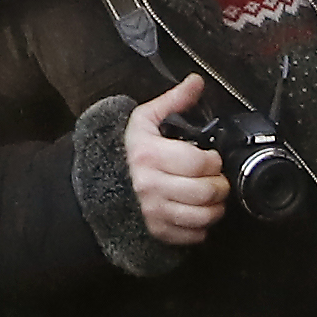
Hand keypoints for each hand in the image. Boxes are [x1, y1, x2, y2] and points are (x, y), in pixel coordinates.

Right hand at [123, 74, 225, 245]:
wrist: (96, 183)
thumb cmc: (125, 151)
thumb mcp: (144, 120)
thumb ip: (173, 100)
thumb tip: (196, 81)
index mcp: (149, 156)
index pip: (199, 163)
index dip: (214, 161)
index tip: (212, 159)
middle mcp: (150, 186)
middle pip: (205, 191)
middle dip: (220, 184)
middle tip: (217, 179)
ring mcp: (153, 212)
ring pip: (203, 216)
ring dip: (216, 207)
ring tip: (212, 196)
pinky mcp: (156, 231)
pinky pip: (192, 235)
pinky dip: (202, 226)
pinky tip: (197, 212)